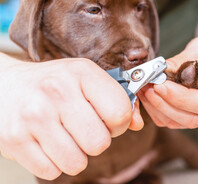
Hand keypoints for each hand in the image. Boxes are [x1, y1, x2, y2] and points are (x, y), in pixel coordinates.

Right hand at [0, 55, 142, 179]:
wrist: (4, 85)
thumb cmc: (52, 84)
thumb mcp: (86, 79)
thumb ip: (117, 100)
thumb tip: (137, 124)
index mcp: (82, 72)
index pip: (120, 112)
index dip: (119, 123)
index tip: (108, 120)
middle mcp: (57, 92)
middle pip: (100, 143)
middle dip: (97, 141)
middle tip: (84, 129)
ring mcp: (34, 116)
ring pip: (77, 163)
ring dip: (75, 155)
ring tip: (65, 136)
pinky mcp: (15, 139)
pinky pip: (52, 171)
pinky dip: (54, 163)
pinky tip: (47, 142)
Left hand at [138, 37, 197, 128]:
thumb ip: (184, 59)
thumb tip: (161, 71)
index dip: (183, 99)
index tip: (161, 86)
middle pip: (193, 119)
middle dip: (166, 105)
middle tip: (148, 88)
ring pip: (181, 123)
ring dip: (159, 108)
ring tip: (145, 89)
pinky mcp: (196, 118)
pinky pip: (175, 122)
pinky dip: (159, 111)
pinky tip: (149, 96)